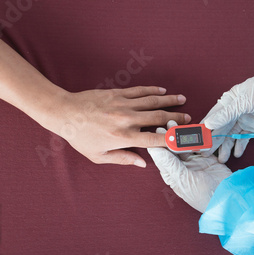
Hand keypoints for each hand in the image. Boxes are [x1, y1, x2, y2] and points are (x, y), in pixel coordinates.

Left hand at [44, 86, 190, 167]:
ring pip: (153, 102)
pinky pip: (140, 91)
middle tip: (189, 119)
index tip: (182, 140)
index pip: (154, 140)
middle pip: (159, 119)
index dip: (171, 140)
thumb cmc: (80, 137)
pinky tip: (163, 91)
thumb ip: (123, 159)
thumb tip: (142, 164)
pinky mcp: (118, 93)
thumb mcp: (99, 156)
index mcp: (123, 138)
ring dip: (170, 101)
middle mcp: (126, 120)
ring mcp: (123, 104)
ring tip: (182, 100)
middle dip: (176, 119)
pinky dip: (153, 91)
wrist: (64, 112)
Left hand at [148, 121, 231, 212]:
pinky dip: (198, 139)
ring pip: (186, 146)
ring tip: (179, 124)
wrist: (228, 197)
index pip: (163, 157)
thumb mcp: (184, 179)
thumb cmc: (202, 195)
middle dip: (171, 136)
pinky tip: (195, 131)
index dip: (160, 143)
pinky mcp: (208, 159)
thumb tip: (153, 149)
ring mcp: (195, 163)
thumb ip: (169, 163)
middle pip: (174, 149)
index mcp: (172, 175)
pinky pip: (201, 146)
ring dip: (183, 136)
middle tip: (169, 123)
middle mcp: (182, 168)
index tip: (158, 130)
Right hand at [202, 72, 253, 162]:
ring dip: (226, 147)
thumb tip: (209, 124)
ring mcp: (244, 120)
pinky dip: (240, 146)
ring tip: (222, 159)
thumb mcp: (243, 101)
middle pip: (221, 129)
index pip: (213, 118)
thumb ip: (226, 114)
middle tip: (206, 154)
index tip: (198, 141)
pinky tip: (236, 154)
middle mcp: (234, 112)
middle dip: (214, 142)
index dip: (205, 130)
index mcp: (228, 102)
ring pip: (231, 136)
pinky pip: (244, 139)